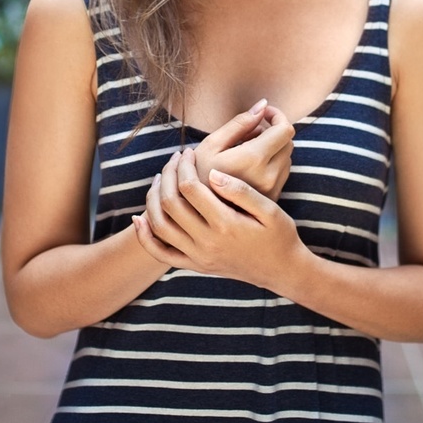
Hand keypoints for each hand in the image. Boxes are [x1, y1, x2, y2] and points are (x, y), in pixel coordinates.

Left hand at [133, 148, 308, 289]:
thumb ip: (241, 191)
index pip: (190, 188)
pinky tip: (140, 219)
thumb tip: (213, 174)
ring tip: (161, 179)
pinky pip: (161, 253)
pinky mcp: (195, 265)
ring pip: (160, 226)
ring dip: (154, 199)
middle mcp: (207, 243)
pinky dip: (146, 236)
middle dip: (168, 175)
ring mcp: (198, 257)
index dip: (185, 165)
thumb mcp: (270, 210)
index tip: (189, 152)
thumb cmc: (279, 235)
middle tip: (175, 160)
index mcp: (226, 224)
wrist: (281, 271)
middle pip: (171, 203)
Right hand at [192, 99, 292, 199]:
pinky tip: (250, 166)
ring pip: (286, 157)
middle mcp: (269, 175)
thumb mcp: (212, 144)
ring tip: (246, 150)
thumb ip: (240, 123)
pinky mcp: (272, 198)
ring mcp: (272, 189)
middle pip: (288, 142)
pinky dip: (272, 163)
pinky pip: (282, 172)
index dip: (277, 116)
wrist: (195, 213)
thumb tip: (262, 105)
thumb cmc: (197, 175)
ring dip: (273, 147)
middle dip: (273, 131)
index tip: (262, 114)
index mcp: (254, 159)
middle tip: (249, 132)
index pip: (285, 130)